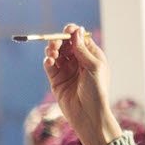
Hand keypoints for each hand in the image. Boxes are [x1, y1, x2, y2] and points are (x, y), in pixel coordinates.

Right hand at [42, 24, 120, 144]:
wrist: (88, 114)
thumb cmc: (96, 91)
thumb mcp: (93, 66)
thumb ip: (82, 49)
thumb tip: (77, 30)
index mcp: (91, 56)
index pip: (79, 39)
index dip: (72, 33)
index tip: (67, 30)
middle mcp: (78, 62)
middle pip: (65, 45)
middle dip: (59, 41)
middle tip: (55, 43)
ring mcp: (67, 71)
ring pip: (56, 54)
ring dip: (52, 50)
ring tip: (51, 53)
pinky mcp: (57, 80)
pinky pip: (50, 66)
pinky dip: (48, 61)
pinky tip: (49, 61)